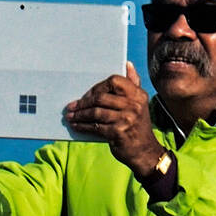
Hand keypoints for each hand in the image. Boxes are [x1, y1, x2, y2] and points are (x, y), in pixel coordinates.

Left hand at [64, 62, 160, 177]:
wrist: (145, 151)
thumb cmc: (138, 125)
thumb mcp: (140, 103)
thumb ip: (133, 84)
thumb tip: (127, 64)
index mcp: (138, 94)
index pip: (115, 81)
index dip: (98, 86)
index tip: (88, 94)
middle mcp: (134, 105)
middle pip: (101, 98)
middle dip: (83, 102)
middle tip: (72, 106)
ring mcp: (126, 119)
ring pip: (96, 113)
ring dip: (80, 115)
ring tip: (70, 116)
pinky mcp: (118, 133)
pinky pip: (96, 127)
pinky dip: (83, 126)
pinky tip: (76, 126)